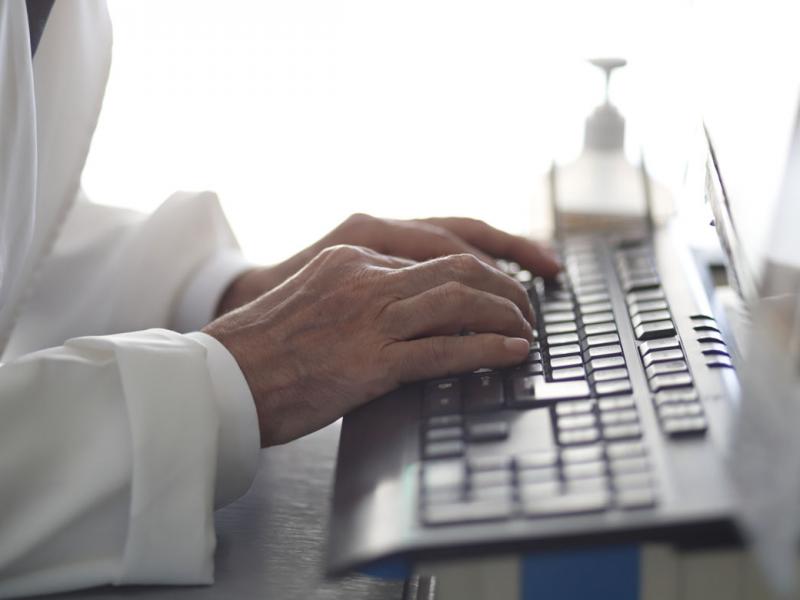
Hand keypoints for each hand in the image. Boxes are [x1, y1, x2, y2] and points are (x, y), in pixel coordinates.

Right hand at [204, 245, 534, 446]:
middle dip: (504, 283)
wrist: (222, 379)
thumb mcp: (315, 301)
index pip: (433, 253)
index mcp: (352, 258)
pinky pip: (445, 349)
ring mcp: (370, 317)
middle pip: (457, 266)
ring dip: (505, 313)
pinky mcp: (372, 361)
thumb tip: (408, 314)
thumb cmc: (263, 349)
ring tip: (528, 328)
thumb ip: (360, 296)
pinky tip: (512, 352)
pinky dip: (487, 349)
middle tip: (528, 303)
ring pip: (459, 301)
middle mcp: (365, 277)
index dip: (477, 268)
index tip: (501, 281)